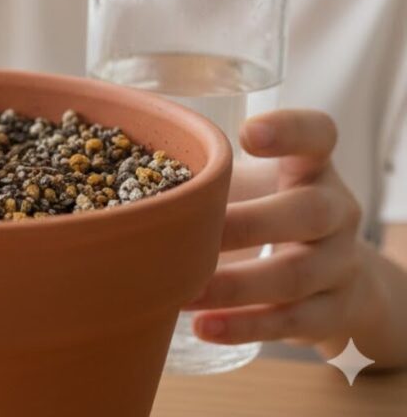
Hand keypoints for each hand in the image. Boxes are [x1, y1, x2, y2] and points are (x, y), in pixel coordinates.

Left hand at [182, 108, 367, 348]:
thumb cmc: (271, 213)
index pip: (318, 135)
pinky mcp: (335, 313)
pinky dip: (245, 327)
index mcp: (313, 168)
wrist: (340, 282)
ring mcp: (342, 264)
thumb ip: (208, 172)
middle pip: (308, 212)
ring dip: (233, 286)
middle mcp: (337, 211)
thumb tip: (116, 162)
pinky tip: (203, 325)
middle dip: (246, 224)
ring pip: (294, 274)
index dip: (289, 130)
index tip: (246, 134)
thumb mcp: (254, 185)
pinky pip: (292, 322)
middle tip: (189, 230)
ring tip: (182, 290)